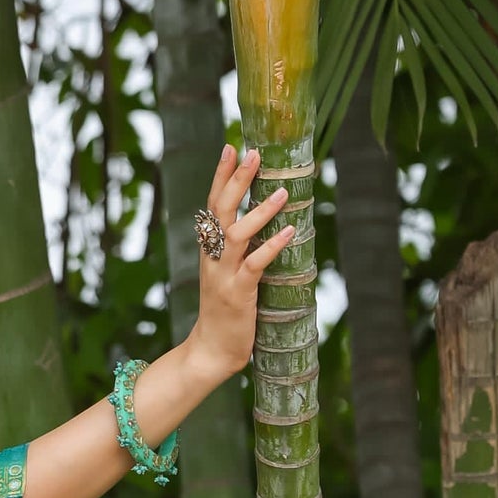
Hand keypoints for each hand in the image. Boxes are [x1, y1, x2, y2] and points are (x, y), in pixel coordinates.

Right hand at [191, 142, 294, 376]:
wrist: (211, 350)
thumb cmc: (226, 313)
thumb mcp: (227, 275)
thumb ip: (239, 252)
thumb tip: (266, 225)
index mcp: (209, 250)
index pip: (212, 205)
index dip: (220, 176)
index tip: (231, 147)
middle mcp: (212, 257)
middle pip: (220, 211)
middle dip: (236, 180)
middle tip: (253, 153)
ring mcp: (223, 275)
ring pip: (237, 234)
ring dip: (259, 210)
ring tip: (282, 191)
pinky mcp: (238, 293)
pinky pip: (255, 265)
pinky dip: (271, 246)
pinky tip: (288, 232)